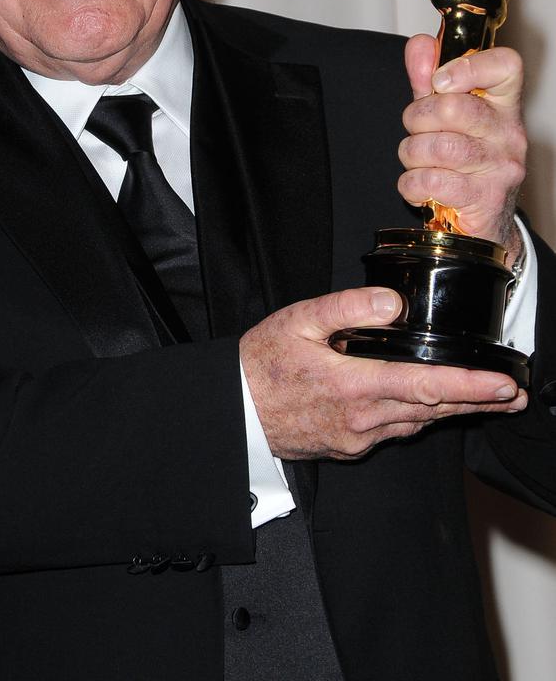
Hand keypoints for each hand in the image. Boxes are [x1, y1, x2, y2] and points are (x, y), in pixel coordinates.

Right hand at [239, 287, 526, 460]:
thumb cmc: (262, 362)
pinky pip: (396, 431)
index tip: (503, 385)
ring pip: (418, 424)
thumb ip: (347, 307)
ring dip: (453, 412)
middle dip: (478, 402)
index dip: (470, 387)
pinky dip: (420, 418)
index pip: (426, 386)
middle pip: (433, 411)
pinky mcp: (350, 447)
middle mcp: (363, 418)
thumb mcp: (298, 320)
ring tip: (485, 400)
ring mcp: (358, 437)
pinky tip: (430, 408)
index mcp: (354, 385)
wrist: (235, 410)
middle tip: (515, 395)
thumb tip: (395, 303)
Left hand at [398, 35, 526, 259]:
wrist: (480, 221)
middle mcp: (509, 133)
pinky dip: (412, 184)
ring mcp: (501, 167)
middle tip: (416, 130)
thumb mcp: (442, 116)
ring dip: (411, 153)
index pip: (506, 65)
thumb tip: (421, 44)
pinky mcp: (485, 199)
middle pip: (454, 107)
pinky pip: (432, 181)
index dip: (468, 66)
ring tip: (417, 161)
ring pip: (439, 146)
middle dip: (417, 118)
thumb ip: (428, 80)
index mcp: (503, 104)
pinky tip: (419, 186)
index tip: (440, 81)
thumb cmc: (460, 161)